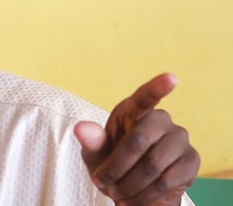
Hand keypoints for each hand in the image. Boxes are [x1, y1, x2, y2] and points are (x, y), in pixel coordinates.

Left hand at [74, 73, 199, 204]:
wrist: (132, 190)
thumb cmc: (111, 163)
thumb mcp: (94, 155)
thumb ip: (91, 141)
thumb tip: (81, 127)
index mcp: (132, 111)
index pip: (144, 97)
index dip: (157, 87)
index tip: (171, 78)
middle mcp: (159, 119)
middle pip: (138, 140)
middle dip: (117, 167)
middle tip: (104, 183)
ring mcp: (179, 138)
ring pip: (153, 164)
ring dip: (130, 185)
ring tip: (119, 193)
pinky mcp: (191, 160)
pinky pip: (167, 180)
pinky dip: (146, 195)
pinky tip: (137, 197)